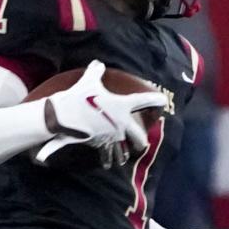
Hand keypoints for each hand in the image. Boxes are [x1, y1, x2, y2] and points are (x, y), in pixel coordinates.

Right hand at [44, 61, 166, 154]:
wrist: (64, 117)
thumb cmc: (79, 98)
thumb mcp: (88, 81)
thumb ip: (96, 72)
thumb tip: (97, 63)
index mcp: (123, 106)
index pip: (146, 101)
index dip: (157, 100)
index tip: (164, 102)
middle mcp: (121, 123)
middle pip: (139, 136)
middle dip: (142, 140)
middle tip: (143, 143)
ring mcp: (111, 136)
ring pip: (123, 150)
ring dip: (125, 154)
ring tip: (125, 159)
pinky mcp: (100, 144)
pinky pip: (106, 155)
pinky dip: (107, 160)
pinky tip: (108, 165)